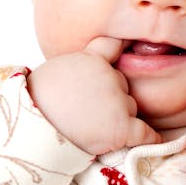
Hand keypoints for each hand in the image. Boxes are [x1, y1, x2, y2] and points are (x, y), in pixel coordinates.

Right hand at [27, 37, 161, 154]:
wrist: (32, 127)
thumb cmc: (37, 104)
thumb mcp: (55, 73)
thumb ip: (79, 69)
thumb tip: (86, 80)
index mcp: (90, 59)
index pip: (112, 45)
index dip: (121, 46)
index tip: (131, 44)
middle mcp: (108, 76)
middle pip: (121, 86)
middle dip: (111, 97)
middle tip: (86, 111)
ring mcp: (117, 101)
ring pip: (129, 108)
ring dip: (119, 117)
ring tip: (90, 127)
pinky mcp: (121, 127)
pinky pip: (145, 132)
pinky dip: (149, 137)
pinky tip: (153, 140)